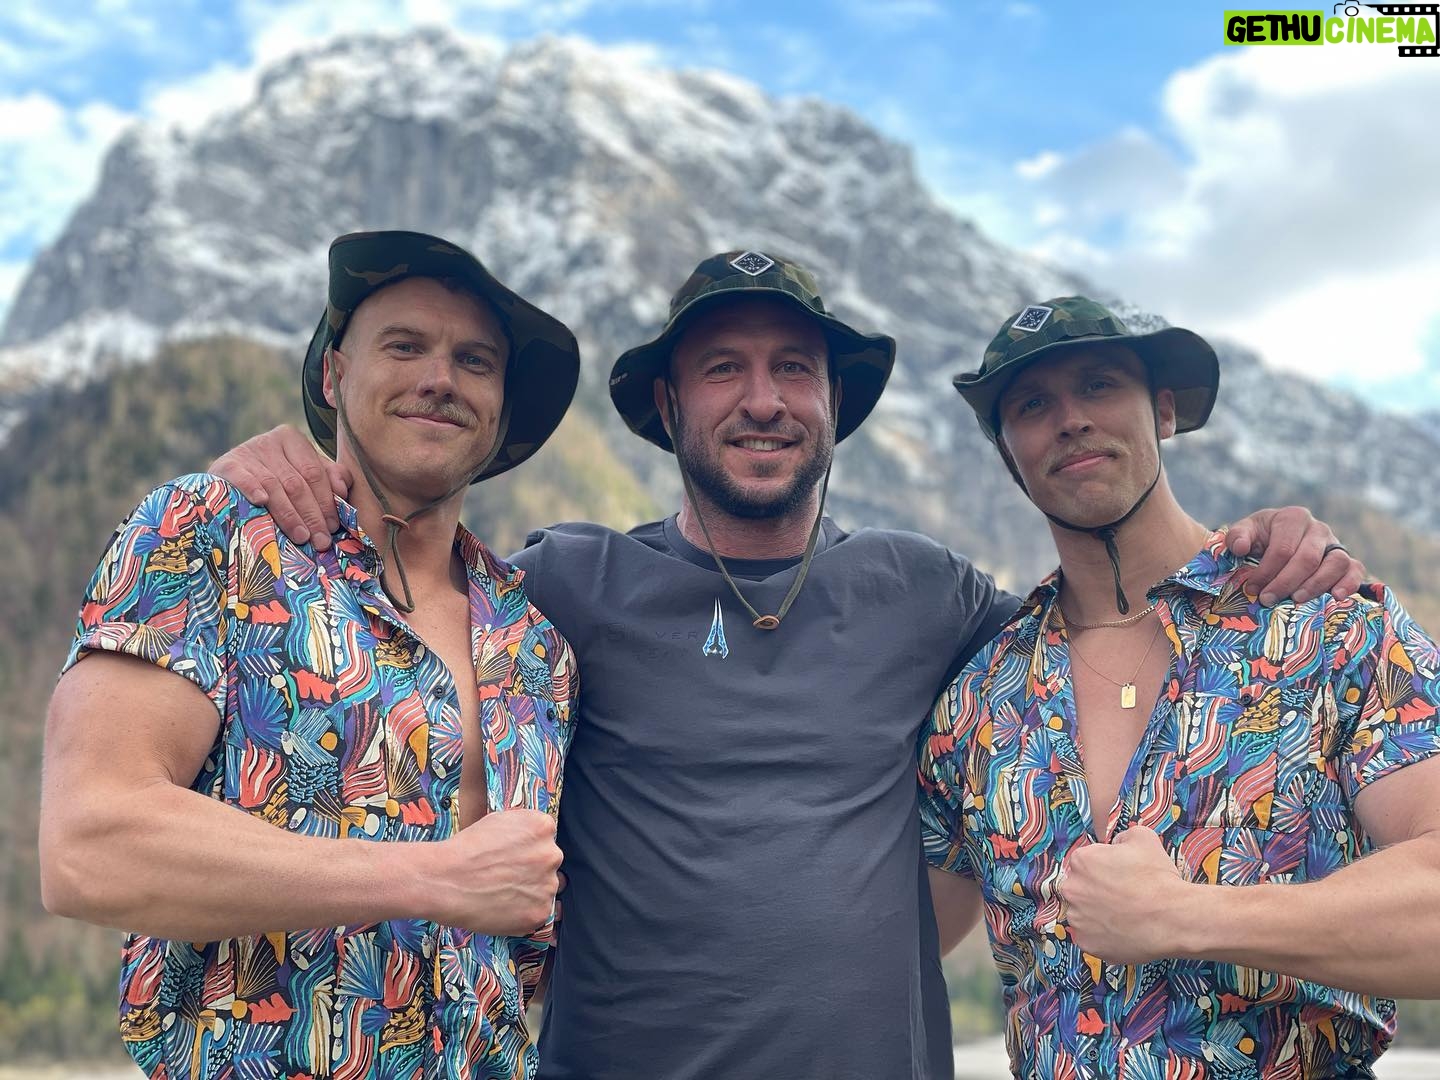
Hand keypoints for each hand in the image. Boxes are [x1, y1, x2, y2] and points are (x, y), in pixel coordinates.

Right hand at [210, 425, 351, 549]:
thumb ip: (330, 478)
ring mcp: (246, 452)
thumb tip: (343, 489)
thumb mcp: (303, 474)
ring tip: (302, 537)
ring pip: (274, 486)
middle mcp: (268, 442)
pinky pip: (243, 478)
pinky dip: (252, 489)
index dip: (326, 502)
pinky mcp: (226, 465)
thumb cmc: (275, 479)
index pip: (314, 473)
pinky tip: (261, 502)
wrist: (227, 480)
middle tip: (321, 540)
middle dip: (312, 515)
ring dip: (289, 514)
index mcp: (292, 440)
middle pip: (296, 483)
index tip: (334, 527)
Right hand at [436, 809, 562, 936]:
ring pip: (545, 890)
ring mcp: (548, 886)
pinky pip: (537, 913)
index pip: (546, 838)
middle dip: (532, 870)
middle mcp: (552, 855)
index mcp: (542, 827)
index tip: (513, 856)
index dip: (528, 849)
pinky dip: (522, 913)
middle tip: (506, 876)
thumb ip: (523, 828)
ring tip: (501, 893)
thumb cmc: (465, 849)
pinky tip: (502, 907)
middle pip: (550, 863)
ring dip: (530, 892)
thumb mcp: (498, 821)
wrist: (445, 880)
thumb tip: (531, 839)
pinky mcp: (539, 913)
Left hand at [1058, 827, 1194, 966]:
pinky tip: (1122, 932)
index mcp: (1081, 861)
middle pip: (1080, 889)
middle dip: (1096, 893)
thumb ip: (1122, 836)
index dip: (1103, 870)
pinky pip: (1090, 938)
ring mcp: (1077, 919)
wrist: (1173, 917)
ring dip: (1097, 915)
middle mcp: (1072, 889)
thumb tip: (1117, 843)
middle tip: (1122, 899)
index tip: (1119, 878)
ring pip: (1083, 915)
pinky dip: (1103, 937)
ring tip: (1124, 917)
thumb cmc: (1158, 878)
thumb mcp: (1143, 837)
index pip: (1085, 863)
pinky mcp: (1086, 943)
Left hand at [1226, 506, 1364, 605]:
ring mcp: (1335, 544)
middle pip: (1307, 559)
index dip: (1267, 571)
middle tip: (1268, 599)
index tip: (1253, 589)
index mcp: (1293, 518)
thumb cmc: (1261, 538)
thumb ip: (1237, 536)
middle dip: (1286, 582)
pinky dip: (1349, 583)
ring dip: (1315, 585)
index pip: (1282, 548)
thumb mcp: (1245, 532)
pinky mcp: (1347, 560)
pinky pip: (1355, 570)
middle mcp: (1318, 529)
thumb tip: (1240, 547)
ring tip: (1296, 600)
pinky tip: (1336, 596)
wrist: (1279, 540)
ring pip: (1335, 564)